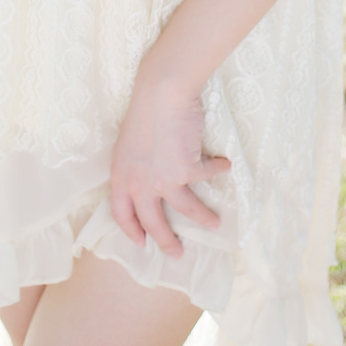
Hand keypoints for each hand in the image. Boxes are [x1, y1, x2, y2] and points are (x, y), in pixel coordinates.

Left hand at [108, 68, 231, 256]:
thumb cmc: (145, 109)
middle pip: (153, 222)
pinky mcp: (188, 170)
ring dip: (203, 218)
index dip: (131, 229)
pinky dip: (217, 170)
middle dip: (166, 241)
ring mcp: (164, 180)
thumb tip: (148, 177)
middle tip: (177, 253)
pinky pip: (207, 175)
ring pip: (187, 210)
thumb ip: (136, 164)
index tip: (141, 241)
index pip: (120, 213)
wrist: (161, 92)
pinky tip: (225, 165)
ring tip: (215, 223)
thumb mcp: (128, 142)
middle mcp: (140, 183)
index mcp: (121, 175)